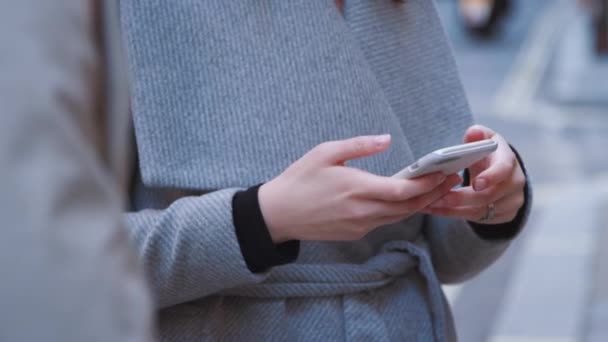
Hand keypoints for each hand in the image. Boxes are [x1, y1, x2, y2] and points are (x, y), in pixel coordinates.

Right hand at [258, 135, 462, 242]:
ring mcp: (359, 226)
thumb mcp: (325, 152)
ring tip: (437, 188)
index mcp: (357, 189)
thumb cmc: (299, 179)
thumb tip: (386, 139)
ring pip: (399, 217)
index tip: (444, 172)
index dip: (428, 184)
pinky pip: (384, 221)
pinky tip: (407, 200)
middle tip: (452, 179)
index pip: (403, 191)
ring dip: (420, 204)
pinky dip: (400, 211)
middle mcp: (362, 212)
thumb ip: (359, 145)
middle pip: (409, 207)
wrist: (278, 214)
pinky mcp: (354, 233)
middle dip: (433, 194)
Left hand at [422, 125, 525, 224]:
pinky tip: (438, 210)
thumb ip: (477, 135)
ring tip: (431, 205)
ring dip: (454, 210)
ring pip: (481, 211)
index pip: (504, 169)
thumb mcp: (483, 139)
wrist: (500, 172)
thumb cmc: (487, 153)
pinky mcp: (504, 216)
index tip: (476, 183)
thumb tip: (473, 132)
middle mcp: (515, 183)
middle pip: (489, 196)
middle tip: (438, 198)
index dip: (491, 177)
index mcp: (509, 161)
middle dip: (461, 199)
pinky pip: (478, 219)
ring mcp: (512, 202)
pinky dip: (456, 215)